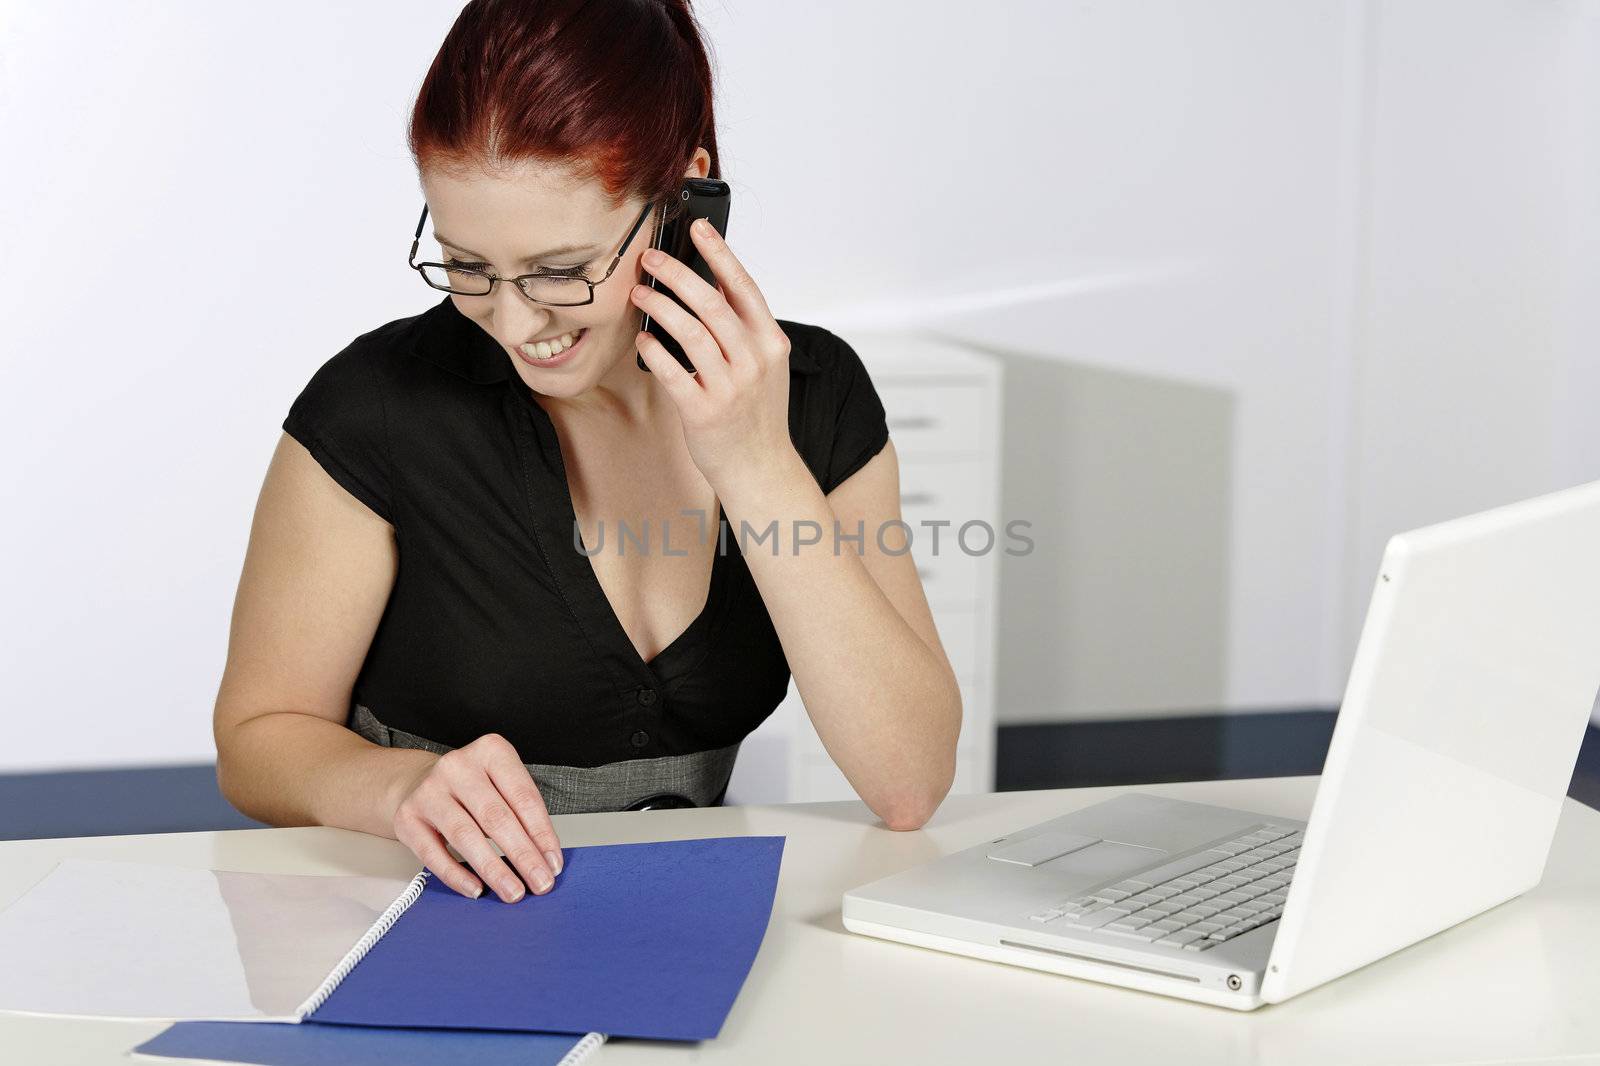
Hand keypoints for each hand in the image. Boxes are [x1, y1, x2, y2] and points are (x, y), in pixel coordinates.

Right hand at [386, 734, 563, 901]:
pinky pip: (433, 853)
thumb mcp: (502, 785)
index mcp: (491, 751)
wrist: (419, 781)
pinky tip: (476, 889)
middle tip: (540, 883)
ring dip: (494, 869)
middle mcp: (458, 766)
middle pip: (496, 817)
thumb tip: (544, 860)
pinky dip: (457, 875)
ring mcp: (429, 790)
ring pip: (466, 836)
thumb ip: (522, 815)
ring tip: (513, 891)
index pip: (523, 797)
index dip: (542, 834)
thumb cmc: (472, 788)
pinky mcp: (407, 817)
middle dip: (523, 855)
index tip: (553, 863)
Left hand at [631, 219, 797, 488]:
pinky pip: (673, 372)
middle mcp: (754, 361)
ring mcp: (731, 387)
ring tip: (639, 294)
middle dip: (676, 273)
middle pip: (712, 303)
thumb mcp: (765, 365)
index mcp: (771, 342)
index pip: (744, 287)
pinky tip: (643, 339)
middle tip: (649, 259)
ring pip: (691, 332)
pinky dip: (655, 351)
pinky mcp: (704, 412)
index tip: (698, 227)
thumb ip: (745, 329)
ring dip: (660, 306)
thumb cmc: (756, 413)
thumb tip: (709, 285)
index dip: (720, 253)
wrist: (761, 467)